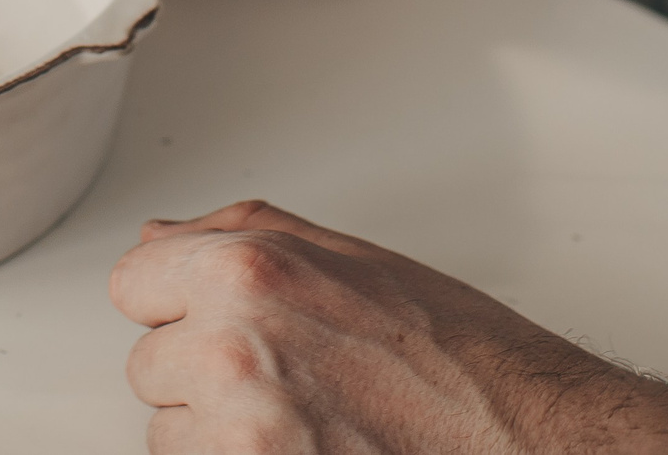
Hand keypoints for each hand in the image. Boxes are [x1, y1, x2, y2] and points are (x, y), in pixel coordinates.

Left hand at [113, 201, 613, 453]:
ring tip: (308, 425)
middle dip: (203, 374)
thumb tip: (163, 236)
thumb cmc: (462, 362)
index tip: (215, 318)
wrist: (533, 448)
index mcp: (248, 275)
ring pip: (169, 439)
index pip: (133, 282)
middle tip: (291, 381)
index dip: (177, 302)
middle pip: (150, 366)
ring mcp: (241, 438)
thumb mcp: (353, 261)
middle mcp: (231, 353)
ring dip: (220, 437)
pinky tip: (308, 453)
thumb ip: (239, 234)